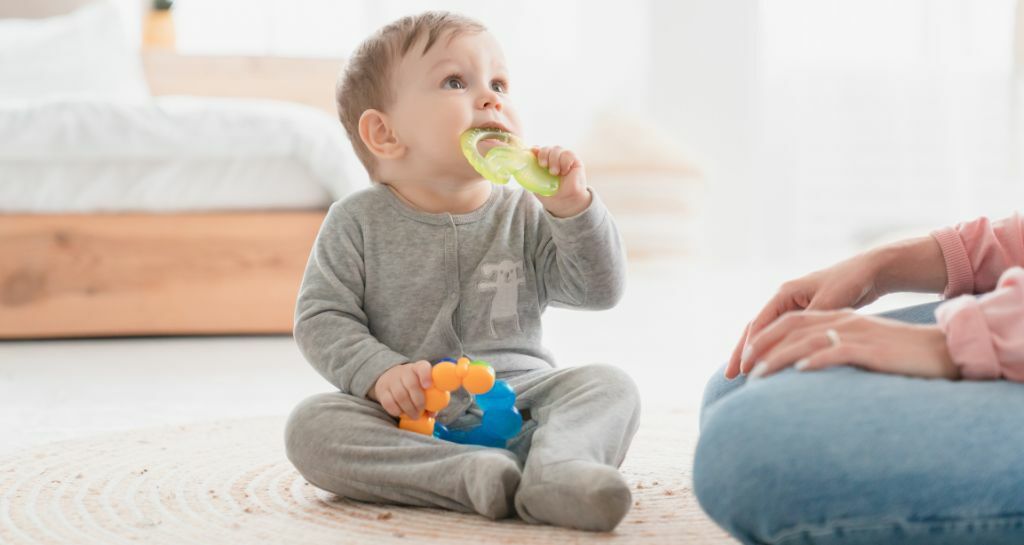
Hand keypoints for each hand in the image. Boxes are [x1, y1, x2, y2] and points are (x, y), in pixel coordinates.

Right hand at [369, 360, 432, 417]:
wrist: (390, 379)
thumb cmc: (415, 386)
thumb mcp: (424, 387)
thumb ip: (432, 399)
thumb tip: (432, 413)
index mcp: (419, 368)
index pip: (423, 367)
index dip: (426, 376)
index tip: (428, 386)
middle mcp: (405, 371)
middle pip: (412, 384)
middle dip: (418, 402)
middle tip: (421, 412)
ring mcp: (392, 379)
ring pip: (400, 395)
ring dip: (408, 409)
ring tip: (414, 415)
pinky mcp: (382, 390)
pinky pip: (389, 403)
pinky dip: (396, 411)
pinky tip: (401, 413)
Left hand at [532, 145, 590, 217]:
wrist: (565, 203)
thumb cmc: (552, 195)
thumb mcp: (537, 185)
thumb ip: (531, 175)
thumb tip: (522, 166)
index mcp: (544, 163)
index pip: (538, 150)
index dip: (534, 149)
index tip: (532, 152)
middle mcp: (553, 159)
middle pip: (547, 148)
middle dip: (543, 154)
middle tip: (543, 165)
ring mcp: (564, 159)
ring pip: (557, 149)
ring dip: (553, 159)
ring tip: (554, 172)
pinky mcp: (575, 161)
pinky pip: (568, 154)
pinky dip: (564, 161)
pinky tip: (564, 171)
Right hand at [727, 252, 885, 378]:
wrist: (869, 271)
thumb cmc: (849, 283)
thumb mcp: (829, 302)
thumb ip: (809, 323)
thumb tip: (793, 344)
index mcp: (784, 293)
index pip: (759, 323)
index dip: (750, 347)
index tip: (743, 369)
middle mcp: (783, 300)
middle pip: (755, 329)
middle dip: (741, 352)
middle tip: (728, 376)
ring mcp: (791, 308)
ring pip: (766, 334)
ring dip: (754, 353)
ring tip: (740, 376)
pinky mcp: (803, 316)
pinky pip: (781, 337)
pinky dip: (772, 351)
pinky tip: (768, 366)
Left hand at [741, 309, 957, 379]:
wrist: (942, 349)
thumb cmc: (900, 354)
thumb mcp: (861, 346)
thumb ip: (833, 351)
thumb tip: (805, 370)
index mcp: (837, 317)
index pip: (789, 322)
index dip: (762, 338)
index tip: (741, 361)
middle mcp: (841, 320)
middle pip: (789, 327)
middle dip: (760, 347)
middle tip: (739, 370)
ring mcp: (856, 332)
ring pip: (807, 340)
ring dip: (779, 357)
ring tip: (758, 376)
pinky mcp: (871, 347)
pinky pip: (838, 350)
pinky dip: (817, 359)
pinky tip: (800, 371)